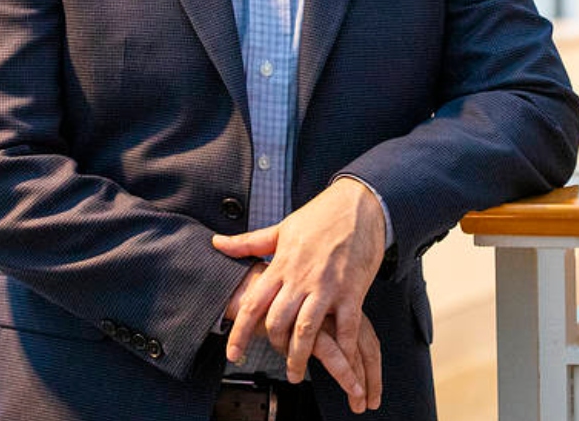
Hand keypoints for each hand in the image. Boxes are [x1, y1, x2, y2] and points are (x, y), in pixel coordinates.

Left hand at [213, 178, 386, 387]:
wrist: (360, 205)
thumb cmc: (321, 216)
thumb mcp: (282, 228)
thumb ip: (249, 243)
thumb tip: (217, 242)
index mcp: (282, 264)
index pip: (254, 304)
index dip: (240, 332)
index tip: (232, 353)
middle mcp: (301, 278)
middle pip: (278, 322)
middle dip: (273, 348)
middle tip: (275, 361)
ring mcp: (327, 286)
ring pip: (307, 330)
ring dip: (299, 356)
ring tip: (296, 374)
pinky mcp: (352, 290)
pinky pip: (346, 327)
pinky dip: (342, 348)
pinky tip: (339, 361)